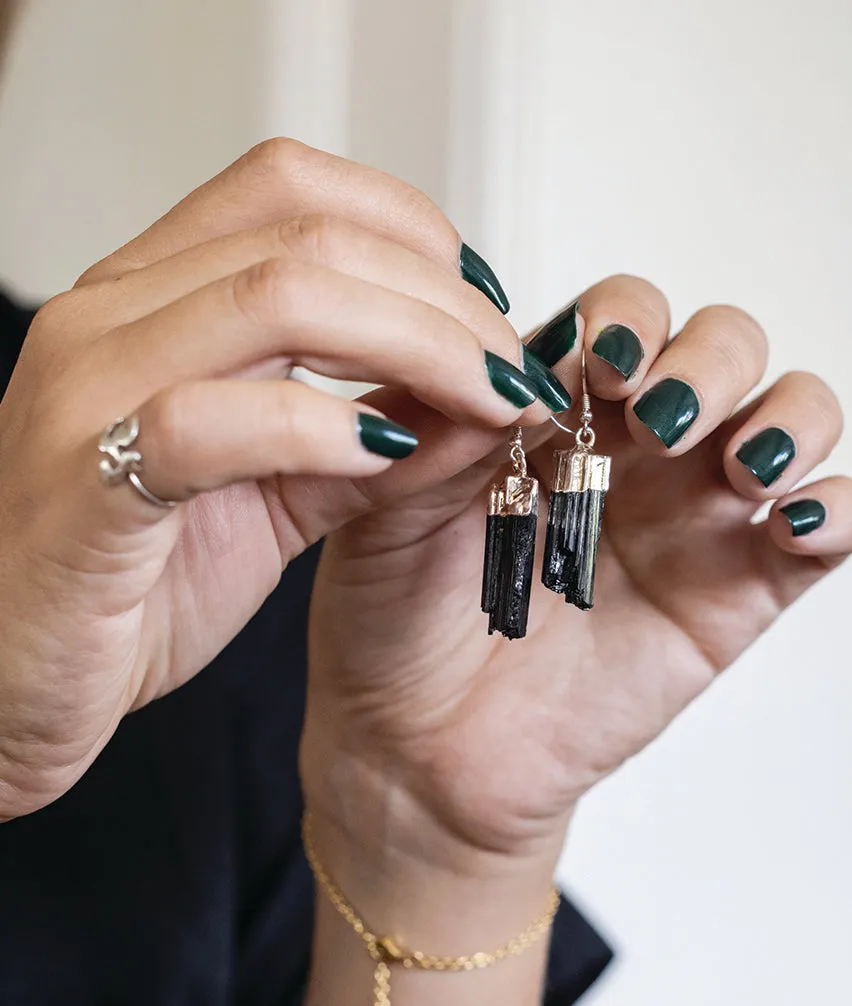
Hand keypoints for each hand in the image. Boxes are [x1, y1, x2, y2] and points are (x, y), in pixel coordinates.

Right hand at [0, 139, 557, 819]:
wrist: (14, 679)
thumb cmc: (138, 581)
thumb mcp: (280, 494)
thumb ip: (372, 441)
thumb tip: (483, 400)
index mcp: (154, 299)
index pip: (294, 189)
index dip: (413, 229)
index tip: (485, 304)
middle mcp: (113, 316)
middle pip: (309, 234)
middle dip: (444, 299)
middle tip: (512, 367)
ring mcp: (90, 388)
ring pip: (275, 298)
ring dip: (416, 345)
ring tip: (487, 403)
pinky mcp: (89, 481)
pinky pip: (212, 420)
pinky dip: (323, 430)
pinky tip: (385, 458)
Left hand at [301, 276, 851, 891]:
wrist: (421, 751)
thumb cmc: (393, 623)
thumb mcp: (385, 515)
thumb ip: (438, 434)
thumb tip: (510, 371)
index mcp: (557, 413)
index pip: (625, 317)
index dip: (627, 319)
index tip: (597, 366)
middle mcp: (638, 450)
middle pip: (725, 347)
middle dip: (711, 360)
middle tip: (661, 419)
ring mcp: (696, 518)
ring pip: (796, 417)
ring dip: (789, 417)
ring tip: (737, 464)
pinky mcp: (739, 593)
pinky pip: (827, 530)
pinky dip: (838, 509)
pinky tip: (791, 522)